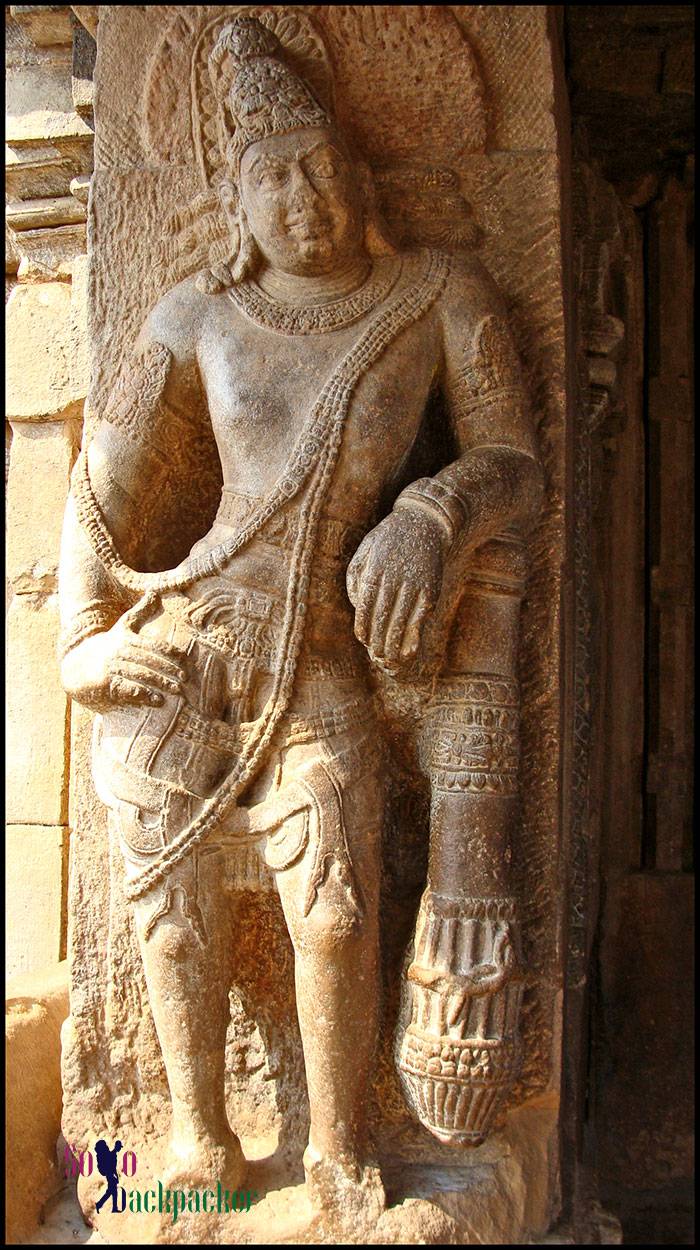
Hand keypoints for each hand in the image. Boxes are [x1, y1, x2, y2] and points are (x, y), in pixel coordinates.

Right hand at [61, 613, 187, 711]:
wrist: (78, 666)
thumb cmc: (108, 645)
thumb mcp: (123, 626)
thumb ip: (141, 611)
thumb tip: (154, 592)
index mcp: (128, 639)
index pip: (154, 645)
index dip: (172, 653)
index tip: (187, 662)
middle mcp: (120, 652)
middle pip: (150, 660)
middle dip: (170, 669)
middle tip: (186, 679)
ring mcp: (113, 668)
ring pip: (141, 675)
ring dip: (160, 683)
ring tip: (176, 691)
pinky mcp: (106, 684)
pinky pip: (127, 689)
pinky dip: (144, 695)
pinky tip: (158, 701)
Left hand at [346, 507, 444, 669]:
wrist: (425, 523)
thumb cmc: (389, 539)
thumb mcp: (366, 550)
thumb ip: (357, 577)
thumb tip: (356, 605)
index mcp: (376, 569)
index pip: (366, 603)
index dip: (363, 624)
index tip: (362, 639)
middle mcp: (396, 578)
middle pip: (383, 616)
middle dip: (378, 639)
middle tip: (376, 656)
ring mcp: (416, 584)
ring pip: (402, 620)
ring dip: (394, 643)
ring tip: (388, 658)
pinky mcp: (431, 590)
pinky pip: (421, 618)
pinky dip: (414, 636)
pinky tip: (409, 650)